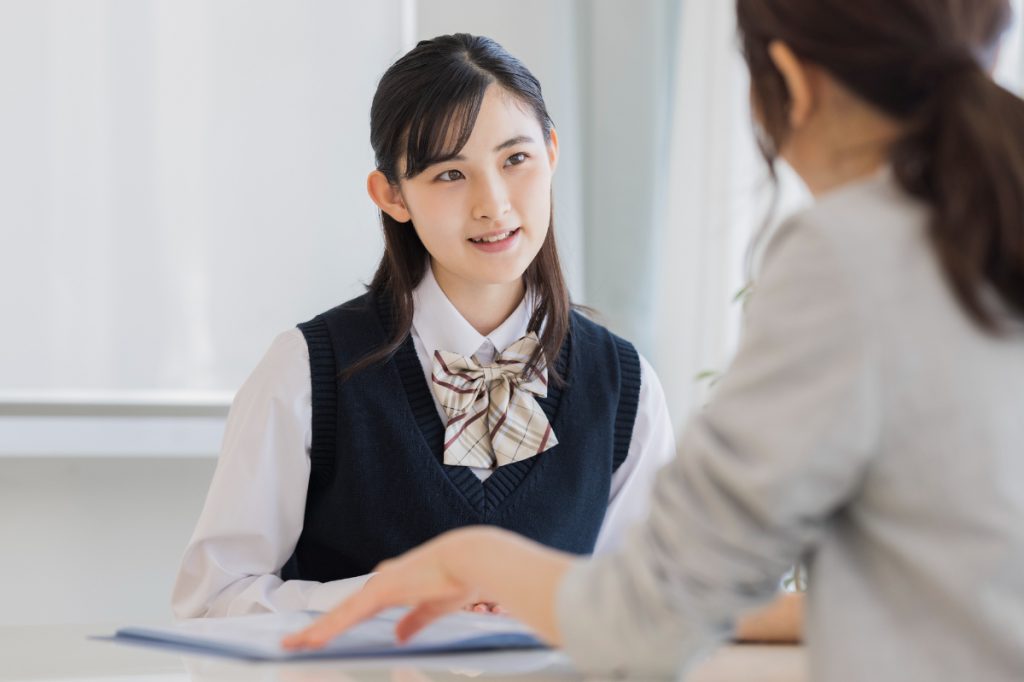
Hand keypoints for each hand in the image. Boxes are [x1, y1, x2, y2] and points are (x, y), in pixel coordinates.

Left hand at [282, 526, 571, 650]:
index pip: (358, 609)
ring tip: (293, 645)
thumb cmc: (460, 578)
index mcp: (394, 586)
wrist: (471, 558)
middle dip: (319, 627)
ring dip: (316, 630)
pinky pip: (349, 615)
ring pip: (340, 614)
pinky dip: (330, 628)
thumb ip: (414, 622)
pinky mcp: (382, 591)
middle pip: (343, 611)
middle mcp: (382, 583)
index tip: (321, 634)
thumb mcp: (434, 607)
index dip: (338, 622)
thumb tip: (400, 636)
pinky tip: (313, 639)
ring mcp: (380, 586)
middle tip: (294, 642)